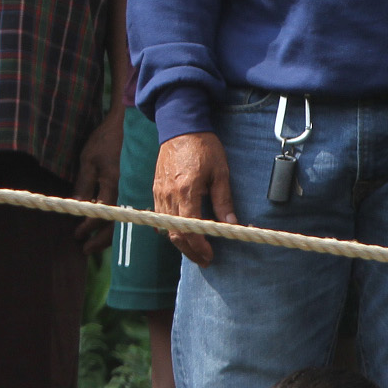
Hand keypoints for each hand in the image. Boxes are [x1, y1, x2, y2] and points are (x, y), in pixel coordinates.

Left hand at [73, 111, 124, 254]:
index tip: (78, 236)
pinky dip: (122, 221)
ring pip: (126, 219)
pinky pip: (132, 209)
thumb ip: (84, 184)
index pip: (101, 215)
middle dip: (100, 240)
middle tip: (86, 250)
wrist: (131, 125)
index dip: (88, 228)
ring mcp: (137, 190)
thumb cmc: (106, 140)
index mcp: (114, 185)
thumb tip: (78, 206)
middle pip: (116, 224)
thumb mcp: (89, 160)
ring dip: (111, 234)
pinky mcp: (141, 187)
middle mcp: (128, 192)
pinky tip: (113, 227)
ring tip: (96, 243)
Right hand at [153, 132, 234, 263]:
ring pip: (165, 227)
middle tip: (204, 260)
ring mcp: (159, 192)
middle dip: (189, 250)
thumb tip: (232, 224)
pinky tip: (181, 232)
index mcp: (186, 190)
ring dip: (180, 242)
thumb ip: (224, 200)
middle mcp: (169, 194)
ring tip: (195, 249)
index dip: (199, 246)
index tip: (210, 255)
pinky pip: (160, 215)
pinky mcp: (155, 189)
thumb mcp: (221, 173)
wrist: (180, 128)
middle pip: (175, 233)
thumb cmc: (204, 148)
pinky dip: (170, 228)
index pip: (189, 228)